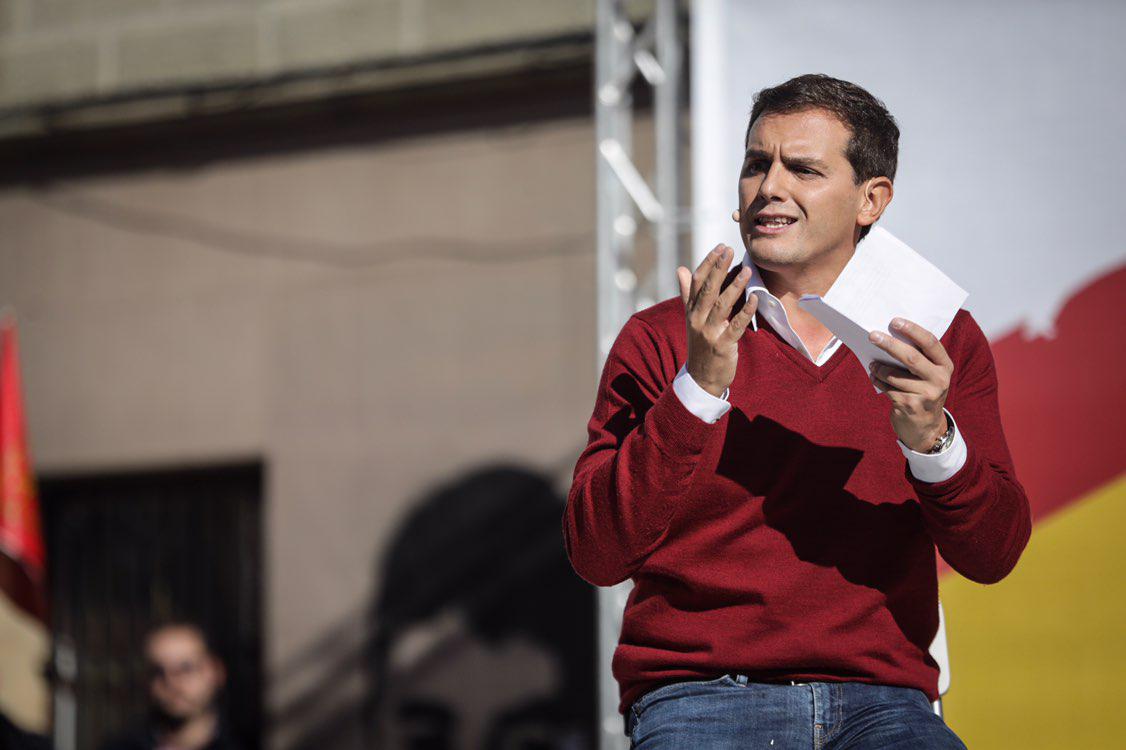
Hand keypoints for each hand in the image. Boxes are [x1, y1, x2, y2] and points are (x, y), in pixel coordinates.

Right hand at [676, 245, 757, 397]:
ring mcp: (709, 333)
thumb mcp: (692, 318)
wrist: (701, 377)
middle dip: (719, 268)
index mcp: (691, 310)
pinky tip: (755, 300)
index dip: (708, 263)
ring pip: (722, 305)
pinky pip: (736, 326)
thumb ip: (688, 293)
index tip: (721, 248)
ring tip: (747, 270)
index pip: (698, 281)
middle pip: (708, 289)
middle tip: (730, 250)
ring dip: (735, 286)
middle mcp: (697, 319)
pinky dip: (746, 312)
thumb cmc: (700, 344)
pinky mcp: (722, 345)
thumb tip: (681, 269)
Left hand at [867, 317, 952, 450]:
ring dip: (879, 367)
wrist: (926, 427)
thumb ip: (918, 357)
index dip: (913, 330)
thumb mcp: (928, 375)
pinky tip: (874, 377)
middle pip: (911, 357)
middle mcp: (939, 380)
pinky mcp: (910, 406)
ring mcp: (926, 395)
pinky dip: (878, 381)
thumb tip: (889, 335)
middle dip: (889, 344)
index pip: (930, 343)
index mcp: (945, 366)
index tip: (895, 321)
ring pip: (894, 375)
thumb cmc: (922, 391)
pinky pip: (888, 388)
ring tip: (872, 364)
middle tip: (872, 335)